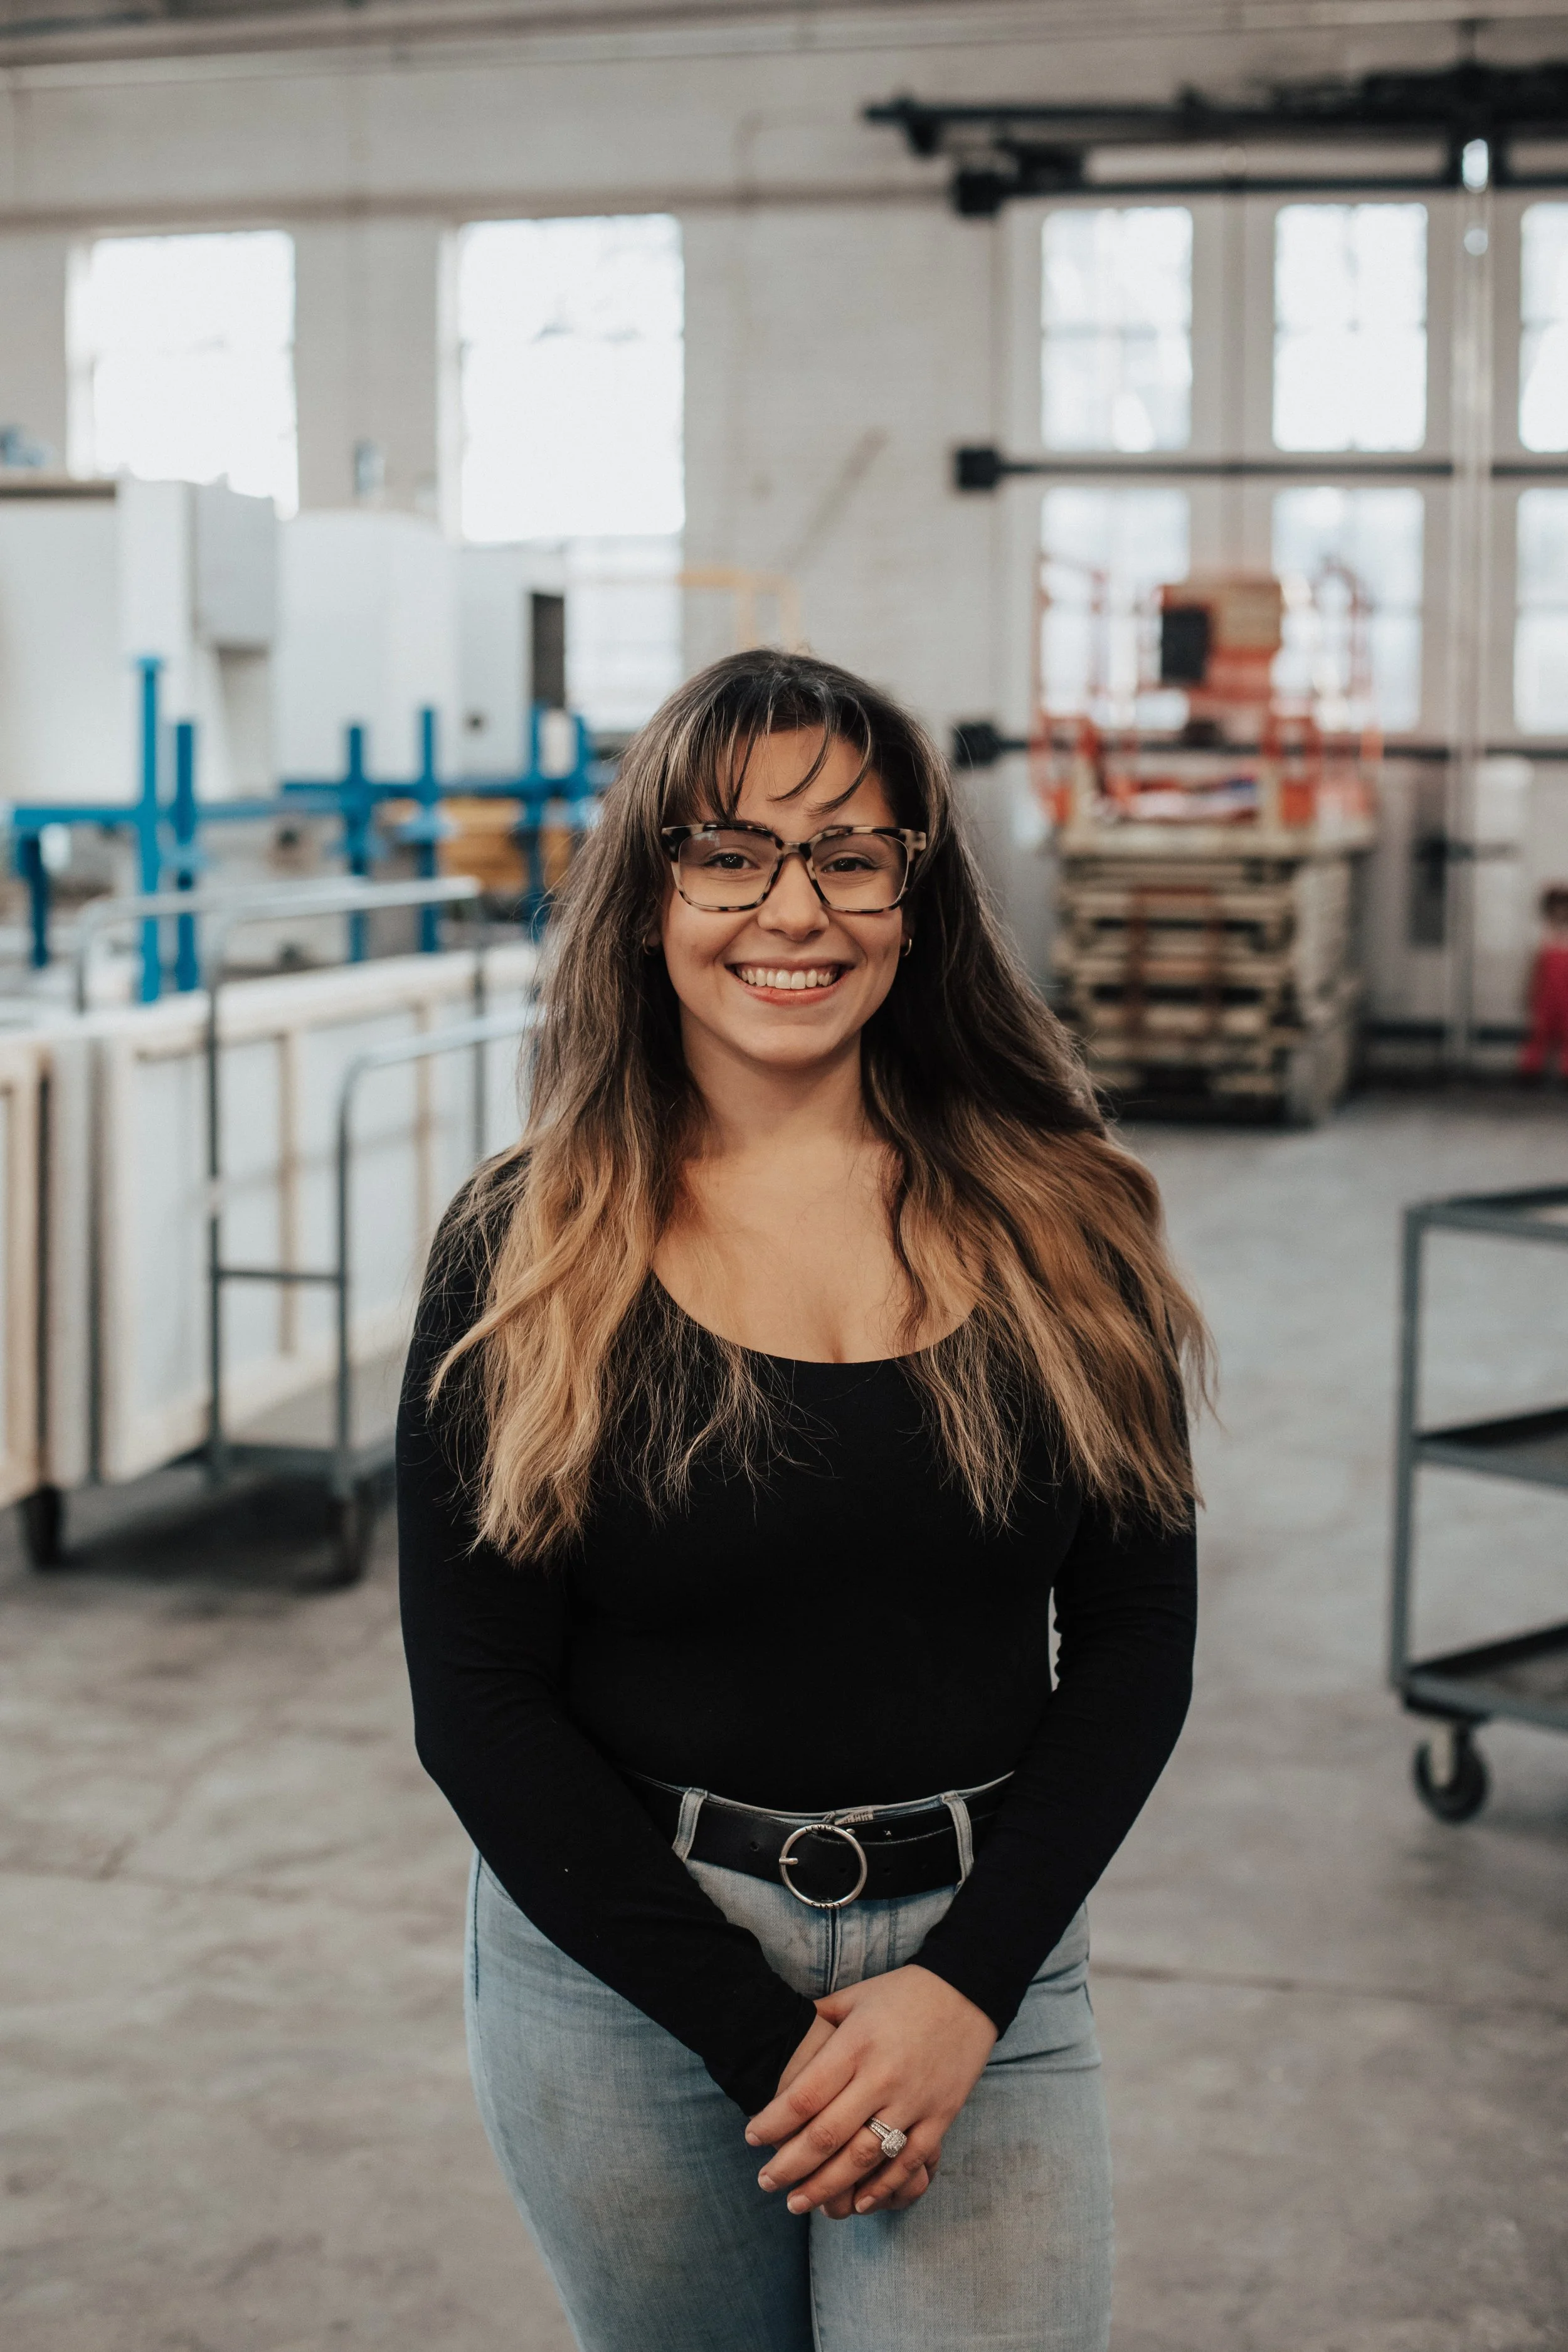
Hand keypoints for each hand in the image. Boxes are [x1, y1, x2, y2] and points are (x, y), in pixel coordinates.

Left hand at [747, 1965, 995, 2219]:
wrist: (968, 1991)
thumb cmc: (903, 1992)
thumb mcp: (854, 1996)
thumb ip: (818, 2023)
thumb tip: (784, 2044)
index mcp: (856, 2044)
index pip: (804, 2097)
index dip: (773, 2124)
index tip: (751, 2139)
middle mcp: (882, 2076)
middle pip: (827, 2136)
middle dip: (790, 2165)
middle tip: (765, 2183)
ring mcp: (914, 2101)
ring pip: (863, 2158)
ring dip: (827, 2186)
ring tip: (798, 2202)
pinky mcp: (941, 2117)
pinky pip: (909, 2163)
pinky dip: (882, 2187)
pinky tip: (857, 2203)